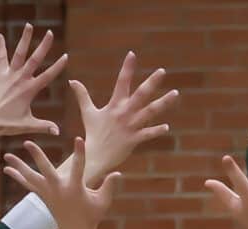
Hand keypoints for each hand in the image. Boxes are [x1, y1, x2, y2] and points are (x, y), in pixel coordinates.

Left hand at [0, 24, 68, 139]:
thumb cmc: (8, 125)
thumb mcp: (28, 125)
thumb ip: (44, 127)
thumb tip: (58, 132)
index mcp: (29, 90)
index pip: (47, 75)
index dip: (58, 66)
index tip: (66, 56)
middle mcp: (20, 79)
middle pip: (34, 59)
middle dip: (43, 45)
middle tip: (50, 32)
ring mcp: (9, 76)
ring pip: (19, 54)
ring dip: (24, 39)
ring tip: (29, 25)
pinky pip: (1, 58)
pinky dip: (0, 46)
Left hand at [5, 137, 121, 228]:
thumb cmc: (92, 215)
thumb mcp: (103, 201)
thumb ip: (109, 186)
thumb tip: (118, 173)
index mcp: (75, 189)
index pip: (79, 167)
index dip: (79, 153)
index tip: (78, 139)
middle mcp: (59, 190)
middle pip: (45, 170)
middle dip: (37, 156)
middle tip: (28, 143)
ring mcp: (48, 193)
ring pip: (31, 177)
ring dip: (19, 166)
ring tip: (6, 155)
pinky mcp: (43, 196)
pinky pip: (28, 185)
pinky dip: (18, 176)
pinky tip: (7, 168)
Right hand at [70, 52, 176, 183]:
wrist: (94, 156)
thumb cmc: (93, 134)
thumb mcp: (88, 112)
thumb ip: (82, 95)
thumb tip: (72, 80)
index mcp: (114, 105)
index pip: (121, 82)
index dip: (127, 68)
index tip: (132, 54)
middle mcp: (124, 113)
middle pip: (140, 94)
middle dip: (152, 82)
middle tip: (162, 71)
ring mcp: (130, 126)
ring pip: (149, 112)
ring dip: (163, 103)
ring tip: (176, 93)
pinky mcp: (134, 139)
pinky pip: (147, 134)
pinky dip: (156, 131)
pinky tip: (167, 127)